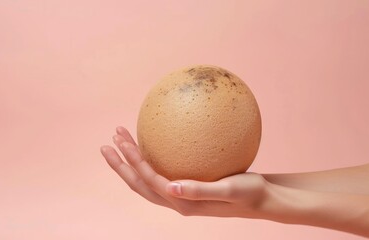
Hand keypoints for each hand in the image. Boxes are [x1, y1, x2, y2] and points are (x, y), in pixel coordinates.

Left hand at [100, 126, 272, 217]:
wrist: (262, 200)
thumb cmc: (250, 193)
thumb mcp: (230, 190)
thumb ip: (200, 190)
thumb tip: (170, 187)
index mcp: (183, 203)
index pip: (149, 180)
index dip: (133, 162)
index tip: (120, 142)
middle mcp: (177, 201)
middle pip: (139, 184)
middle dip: (121, 165)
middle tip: (106, 144)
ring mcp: (180, 196)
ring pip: (147, 180)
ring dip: (131, 163)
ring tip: (121, 141)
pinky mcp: (186, 188)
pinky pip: (160, 174)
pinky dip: (148, 161)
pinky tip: (151, 145)